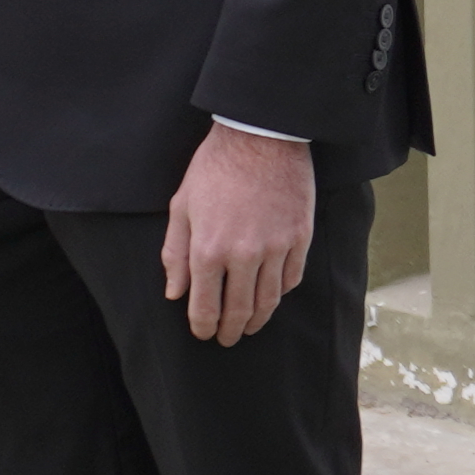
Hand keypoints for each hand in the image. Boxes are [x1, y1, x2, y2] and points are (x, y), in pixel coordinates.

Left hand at [163, 123, 314, 344]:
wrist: (261, 136)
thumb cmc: (215, 168)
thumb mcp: (182, 206)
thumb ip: (175, 253)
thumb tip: (175, 293)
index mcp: (208, 249)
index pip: (205, 306)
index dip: (203, 327)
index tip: (203, 334)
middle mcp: (243, 255)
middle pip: (240, 310)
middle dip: (231, 331)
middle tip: (227, 339)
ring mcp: (276, 247)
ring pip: (269, 300)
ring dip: (258, 319)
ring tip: (251, 326)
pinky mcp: (300, 237)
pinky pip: (292, 278)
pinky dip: (281, 293)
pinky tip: (272, 295)